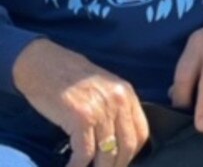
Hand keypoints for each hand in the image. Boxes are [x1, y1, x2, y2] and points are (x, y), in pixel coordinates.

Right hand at [12, 38, 148, 166]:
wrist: (44, 64)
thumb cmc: (71, 78)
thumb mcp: (103, 88)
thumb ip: (115, 109)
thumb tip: (119, 141)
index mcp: (126, 93)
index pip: (141, 133)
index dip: (132, 154)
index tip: (119, 163)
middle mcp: (117, 100)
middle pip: (127, 147)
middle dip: (116, 166)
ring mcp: (100, 109)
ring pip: (107, 155)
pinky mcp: (81, 118)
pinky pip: (84, 154)